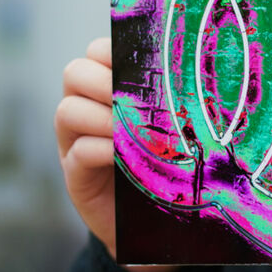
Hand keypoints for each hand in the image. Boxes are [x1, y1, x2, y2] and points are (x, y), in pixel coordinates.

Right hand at [55, 37, 174, 271]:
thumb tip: (204, 68)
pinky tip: (122, 155)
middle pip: (74, 73)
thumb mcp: (172, 125)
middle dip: (102, 80)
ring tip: (128, 128)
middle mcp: (86, 109)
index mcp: (108, 88)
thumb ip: (171, 98)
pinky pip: (77, 152)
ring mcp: (74, 142)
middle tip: (130, 96)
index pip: (96, 51)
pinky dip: (100, 149)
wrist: (155, 222)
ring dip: (100, 115)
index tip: (141, 60)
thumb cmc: (169, 163)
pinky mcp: (75, 176)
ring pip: (68, 110)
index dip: (112, 49)